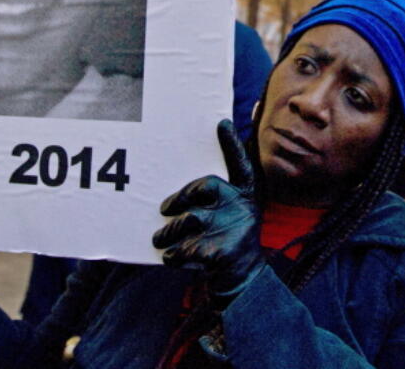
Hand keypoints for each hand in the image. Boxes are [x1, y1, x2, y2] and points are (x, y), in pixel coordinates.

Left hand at [153, 120, 261, 304]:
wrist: (243, 281)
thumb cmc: (227, 241)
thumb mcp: (230, 216)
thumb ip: (214, 200)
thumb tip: (179, 192)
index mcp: (245, 196)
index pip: (241, 164)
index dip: (232, 144)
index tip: (221, 123)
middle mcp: (243, 208)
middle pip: (205, 187)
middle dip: (179, 197)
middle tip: (164, 209)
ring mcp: (235, 230)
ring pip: (189, 220)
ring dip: (168, 232)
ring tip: (159, 239)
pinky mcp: (223, 253)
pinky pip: (186, 248)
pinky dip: (174, 255)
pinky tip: (171, 258)